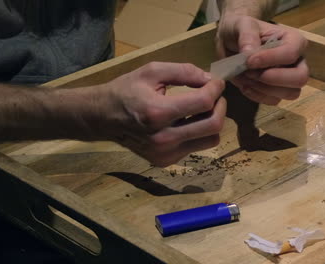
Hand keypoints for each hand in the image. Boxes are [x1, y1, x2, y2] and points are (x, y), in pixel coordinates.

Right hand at [59, 62, 225, 166]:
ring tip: (202, 109)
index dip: (216, 89)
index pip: (203, 103)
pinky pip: (196, 146)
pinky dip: (198, 132)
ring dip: (213, 122)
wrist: (103, 118)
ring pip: (210, 140)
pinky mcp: (166, 161)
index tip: (217, 82)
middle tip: (216, 96)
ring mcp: (165, 153)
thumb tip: (210, 79)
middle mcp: (164, 138)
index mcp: (158, 113)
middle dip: (221, 107)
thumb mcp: (151, 71)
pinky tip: (186, 121)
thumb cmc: (126, 91)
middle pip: (213, 126)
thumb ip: (183, 72)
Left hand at [216, 14, 308, 104]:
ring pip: (290, 93)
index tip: (249, 61)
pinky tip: (245, 86)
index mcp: (294, 41)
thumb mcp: (241, 25)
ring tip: (246, 78)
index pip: (291, 54)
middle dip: (273, 79)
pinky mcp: (277, 91)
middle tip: (250, 72)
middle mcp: (297, 61)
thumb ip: (247, 35)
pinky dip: (258, 96)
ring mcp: (289, 79)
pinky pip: (274, 101)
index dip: (270, 59)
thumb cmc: (241, 30)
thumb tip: (249, 52)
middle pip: (300, 78)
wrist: (231, 43)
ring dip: (264, 89)